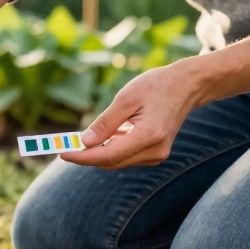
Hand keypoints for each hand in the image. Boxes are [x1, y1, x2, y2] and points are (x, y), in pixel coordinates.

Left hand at [60, 61, 205, 168]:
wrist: (187, 86)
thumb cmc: (157, 86)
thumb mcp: (127, 98)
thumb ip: (106, 122)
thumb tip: (85, 142)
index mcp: (149, 135)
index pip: (108, 155)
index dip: (83, 156)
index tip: (62, 152)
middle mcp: (155, 151)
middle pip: (111, 162)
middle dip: (86, 156)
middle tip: (63, 145)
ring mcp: (157, 155)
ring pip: (117, 161)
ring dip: (97, 152)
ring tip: (79, 139)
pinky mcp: (156, 154)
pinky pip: (126, 157)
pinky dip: (111, 149)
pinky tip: (103, 136)